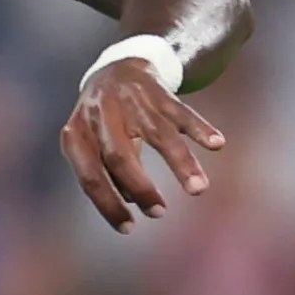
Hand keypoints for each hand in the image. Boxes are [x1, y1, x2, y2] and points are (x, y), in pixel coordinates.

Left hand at [60, 52, 225, 232]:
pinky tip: (217, 144)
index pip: (89, 177)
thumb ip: (106, 171)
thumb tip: (127, 200)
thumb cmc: (103, 119)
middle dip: (141, 189)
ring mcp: (131, 101)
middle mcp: (101, 115)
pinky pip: (182, 112)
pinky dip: (200, 128)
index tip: (129, 228)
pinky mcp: (158, 91)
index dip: (107, 204)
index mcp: (77, 133)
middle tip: (159, 212)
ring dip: (180, 164)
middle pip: (119, 157)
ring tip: (198, 189)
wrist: (118, 66)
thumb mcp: (93, 142)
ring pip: (158, 135)